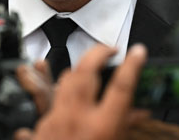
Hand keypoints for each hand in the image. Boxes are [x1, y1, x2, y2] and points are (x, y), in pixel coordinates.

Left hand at [14, 44, 146, 139]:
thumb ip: (125, 128)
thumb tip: (137, 114)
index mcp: (103, 128)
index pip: (122, 86)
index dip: (133, 64)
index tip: (138, 52)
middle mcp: (78, 120)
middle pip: (87, 72)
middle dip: (98, 53)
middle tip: (109, 49)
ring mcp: (55, 122)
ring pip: (65, 80)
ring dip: (78, 69)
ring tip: (88, 66)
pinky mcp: (40, 128)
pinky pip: (47, 100)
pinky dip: (56, 90)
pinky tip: (53, 80)